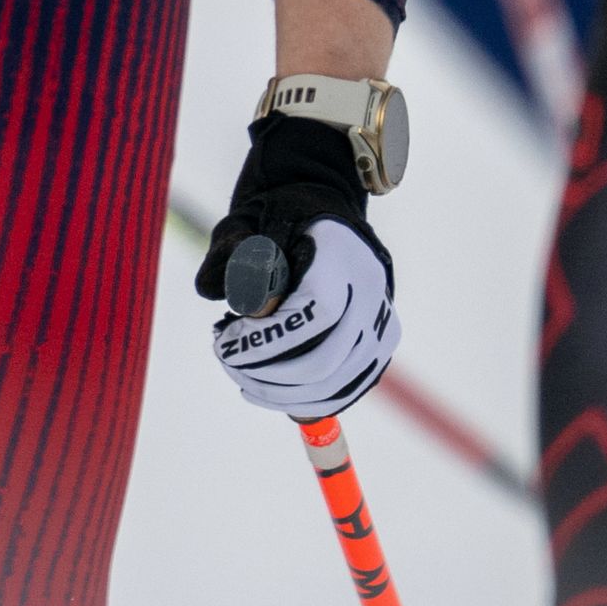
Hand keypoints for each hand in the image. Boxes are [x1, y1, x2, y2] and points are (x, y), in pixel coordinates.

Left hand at [195, 116, 399, 419]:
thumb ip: (234, 259)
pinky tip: (271, 392)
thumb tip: (249, 310)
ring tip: (243, 376)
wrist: (320, 204)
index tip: (224, 340)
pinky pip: (349, 387)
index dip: (267, 340)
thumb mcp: (243, 224)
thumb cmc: (274, 214)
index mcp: (341, 250)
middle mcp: (372, 286)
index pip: (316, 314)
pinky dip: (310, 401)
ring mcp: (382, 317)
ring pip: (338, 381)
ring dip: (284, 393)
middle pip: (326, 358)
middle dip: (266, 371)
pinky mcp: (381, 343)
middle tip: (227, 359)